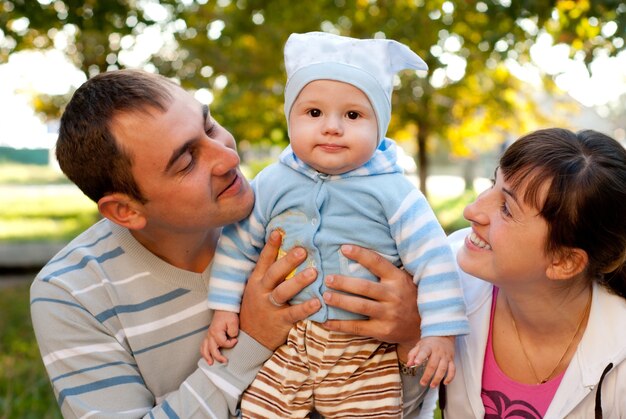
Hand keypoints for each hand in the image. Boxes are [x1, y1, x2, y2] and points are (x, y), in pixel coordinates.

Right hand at [200, 310, 238, 364]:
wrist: (224, 308)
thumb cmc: (228, 314)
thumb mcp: (233, 322)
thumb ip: (233, 331)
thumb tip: (232, 338)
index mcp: (216, 332)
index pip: (223, 343)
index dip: (231, 344)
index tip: (236, 340)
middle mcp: (210, 334)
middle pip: (212, 349)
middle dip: (218, 357)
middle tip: (225, 361)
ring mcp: (208, 335)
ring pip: (204, 348)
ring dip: (207, 357)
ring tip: (210, 363)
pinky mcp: (209, 335)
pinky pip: (203, 345)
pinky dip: (204, 351)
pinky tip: (207, 356)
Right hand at [239, 230, 320, 349]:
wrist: (248, 340)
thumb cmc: (257, 309)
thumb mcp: (256, 289)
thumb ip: (269, 274)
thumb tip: (287, 251)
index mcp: (256, 281)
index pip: (263, 261)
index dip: (271, 246)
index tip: (279, 231)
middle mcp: (261, 292)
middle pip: (274, 274)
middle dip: (288, 261)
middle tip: (302, 250)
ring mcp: (270, 307)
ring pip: (283, 292)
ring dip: (298, 281)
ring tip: (313, 272)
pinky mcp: (280, 322)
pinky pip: (294, 313)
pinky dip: (306, 308)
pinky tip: (318, 301)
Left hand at [321, 244, 420, 359]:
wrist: (424, 326)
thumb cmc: (408, 297)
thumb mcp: (403, 280)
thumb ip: (386, 271)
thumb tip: (359, 254)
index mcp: (398, 279)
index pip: (377, 263)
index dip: (360, 254)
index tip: (344, 248)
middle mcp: (394, 295)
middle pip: (364, 287)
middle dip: (343, 282)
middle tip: (327, 278)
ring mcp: (389, 314)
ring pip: (359, 306)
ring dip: (340, 301)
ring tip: (325, 296)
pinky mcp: (383, 330)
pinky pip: (358, 327)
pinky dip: (340, 325)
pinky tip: (327, 321)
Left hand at [407, 335, 455, 386]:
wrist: (444, 335)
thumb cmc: (430, 342)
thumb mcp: (419, 345)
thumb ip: (413, 354)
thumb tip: (409, 364)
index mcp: (428, 347)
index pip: (424, 352)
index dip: (420, 357)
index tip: (416, 363)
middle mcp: (438, 352)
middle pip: (433, 364)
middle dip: (428, 375)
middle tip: (422, 383)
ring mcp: (445, 356)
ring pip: (443, 369)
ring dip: (438, 378)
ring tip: (432, 385)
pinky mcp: (451, 360)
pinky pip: (452, 369)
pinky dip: (450, 377)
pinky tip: (445, 383)